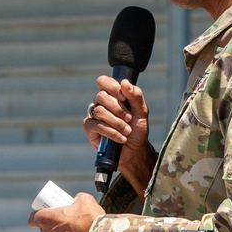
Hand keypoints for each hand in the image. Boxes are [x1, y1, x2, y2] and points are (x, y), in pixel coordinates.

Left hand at [28, 193, 103, 231]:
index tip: (46, 212)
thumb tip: (76, 200)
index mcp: (46, 219)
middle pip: (43, 230)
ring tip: (74, 231)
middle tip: (63, 220)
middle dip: (51, 226)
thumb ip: (76, 198)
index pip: (32, 219)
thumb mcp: (84, 199)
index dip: (37, 215)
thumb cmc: (90, 218)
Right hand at [83, 76, 155, 193]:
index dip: (112, 87)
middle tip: (129, 118)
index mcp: (112, 95)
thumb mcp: (142, 112)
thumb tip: (125, 82)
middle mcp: (101, 103)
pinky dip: (111, 132)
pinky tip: (120, 138)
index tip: (124, 97)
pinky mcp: (90, 128)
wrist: (135, 150)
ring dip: (116, 122)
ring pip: (99, 111)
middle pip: (101, 96)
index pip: (103, 81)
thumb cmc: (137, 129)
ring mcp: (94, 115)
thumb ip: (136, 96)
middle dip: (118, 108)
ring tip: (127, 131)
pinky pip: (96, 125)